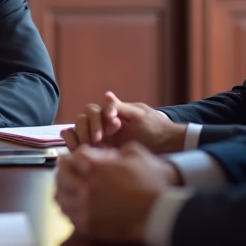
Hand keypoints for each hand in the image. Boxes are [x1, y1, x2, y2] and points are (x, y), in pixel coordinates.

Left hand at [53, 142, 176, 244]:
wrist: (161, 213)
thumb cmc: (152, 181)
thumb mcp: (134, 153)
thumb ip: (110, 152)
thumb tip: (100, 155)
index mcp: (93, 166)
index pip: (70, 158)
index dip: (74, 158)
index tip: (75, 160)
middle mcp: (83, 186)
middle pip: (60, 176)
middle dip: (65, 172)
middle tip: (68, 172)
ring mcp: (84, 208)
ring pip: (60, 197)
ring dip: (63, 190)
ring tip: (68, 189)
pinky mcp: (87, 226)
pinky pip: (68, 215)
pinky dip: (69, 209)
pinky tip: (76, 206)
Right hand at [60, 92, 186, 152]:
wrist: (167, 145)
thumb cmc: (155, 128)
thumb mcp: (139, 116)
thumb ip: (121, 107)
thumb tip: (106, 94)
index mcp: (112, 113)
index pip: (94, 110)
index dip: (100, 116)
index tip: (114, 122)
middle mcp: (104, 123)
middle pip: (83, 119)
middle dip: (89, 127)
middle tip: (98, 139)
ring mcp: (102, 137)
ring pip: (81, 132)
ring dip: (83, 136)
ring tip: (93, 145)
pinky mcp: (102, 151)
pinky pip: (84, 145)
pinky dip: (78, 145)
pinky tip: (81, 149)